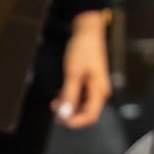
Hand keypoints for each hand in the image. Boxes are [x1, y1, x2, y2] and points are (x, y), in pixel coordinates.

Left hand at [54, 10, 111, 127]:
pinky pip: (81, 96)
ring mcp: (95, 86)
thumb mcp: (73, 74)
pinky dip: (70, 98)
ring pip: (82, 105)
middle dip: (70, 114)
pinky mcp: (90, 81)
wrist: (88, 31)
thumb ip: (69, 96)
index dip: (75, 121)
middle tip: (54, 109)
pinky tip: (60, 95)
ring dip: (69, 106)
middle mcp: (100, 91)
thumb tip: (64, 116)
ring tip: (54, 102)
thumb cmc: (82, 51)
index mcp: (99, 91)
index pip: (90, 116)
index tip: (59, 119)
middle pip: (86, 112)